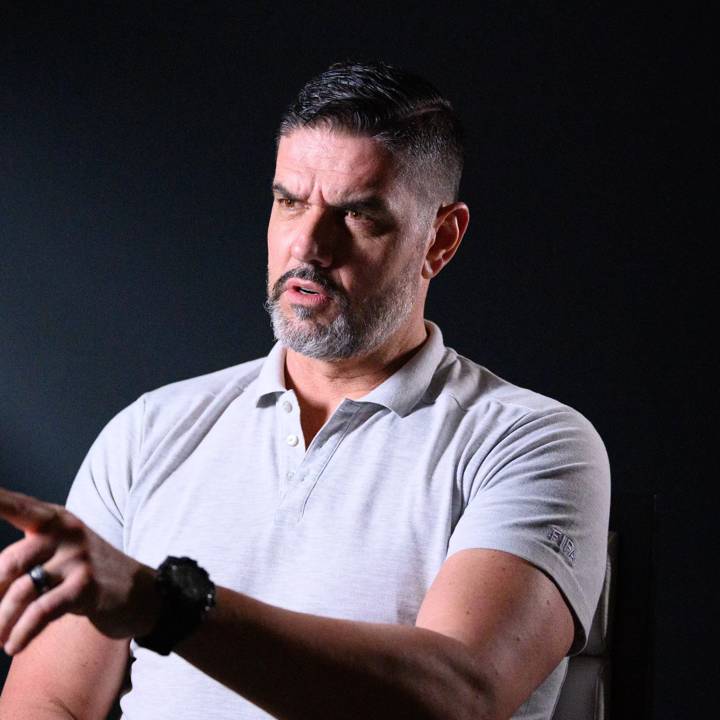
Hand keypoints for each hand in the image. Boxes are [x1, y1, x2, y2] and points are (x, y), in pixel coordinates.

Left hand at [0, 487, 157, 654]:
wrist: (140, 591)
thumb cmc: (86, 571)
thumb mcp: (60, 550)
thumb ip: (23, 557)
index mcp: (53, 519)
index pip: (17, 506)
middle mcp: (65, 533)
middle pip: (9, 562)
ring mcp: (78, 559)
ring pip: (21, 592)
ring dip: (1, 622)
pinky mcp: (86, 587)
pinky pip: (41, 612)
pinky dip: (21, 632)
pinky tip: (13, 645)